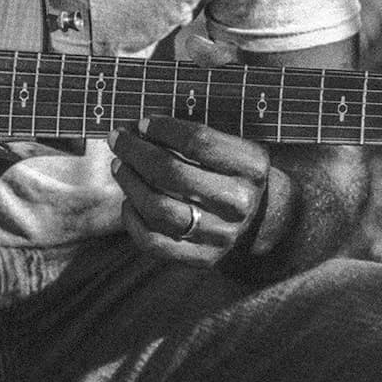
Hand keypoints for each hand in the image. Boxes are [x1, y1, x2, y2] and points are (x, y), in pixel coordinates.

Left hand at [112, 106, 278, 268]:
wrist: (263, 223)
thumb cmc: (235, 175)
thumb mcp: (234, 149)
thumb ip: (198, 138)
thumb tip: (139, 129)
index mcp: (251, 167)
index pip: (198, 142)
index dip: (163, 129)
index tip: (142, 123)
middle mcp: (238, 202)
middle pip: (172, 174)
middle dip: (136, 152)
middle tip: (118, 139)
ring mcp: (221, 234)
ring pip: (158, 209)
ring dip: (130, 183)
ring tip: (120, 166)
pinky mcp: (203, 258)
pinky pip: (154, 241)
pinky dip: (133, 220)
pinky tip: (129, 202)